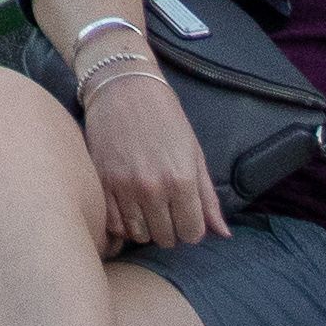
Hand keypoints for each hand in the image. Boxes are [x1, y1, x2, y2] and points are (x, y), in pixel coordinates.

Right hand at [78, 65, 220, 250]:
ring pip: (139, 236)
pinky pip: (114, 225)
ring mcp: (123, 187)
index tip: (186, 215)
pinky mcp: (101, 183)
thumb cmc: (166, 117)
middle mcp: (153, 188)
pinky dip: (123, 224)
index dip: (191, 228)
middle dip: (170, 229)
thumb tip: (224, 234)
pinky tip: (129, 208)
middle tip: (167, 209)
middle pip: (166, 238)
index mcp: (181, 180)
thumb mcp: (194, 153)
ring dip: (146, 228)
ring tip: (148, 208)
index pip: (192, 233)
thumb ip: (208, 198)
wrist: (124, 87)